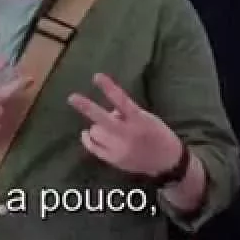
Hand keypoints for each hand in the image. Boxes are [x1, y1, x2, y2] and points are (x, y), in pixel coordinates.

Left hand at [68, 73, 183, 178]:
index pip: (122, 100)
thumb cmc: (157, 134)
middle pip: (102, 119)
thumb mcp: (147, 118)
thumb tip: (108, 111)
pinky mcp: (113, 160)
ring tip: (106, 128)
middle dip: (86, 107)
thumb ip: (127, 113)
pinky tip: (88, 134)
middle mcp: (128, 135)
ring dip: (97, 126)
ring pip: (95, 132)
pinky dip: (89, 139)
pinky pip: (93, 147)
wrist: (167, 162)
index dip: (108, 88)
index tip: (96, 76)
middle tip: (72, 98)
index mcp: (139, 120)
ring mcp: (119, 149)